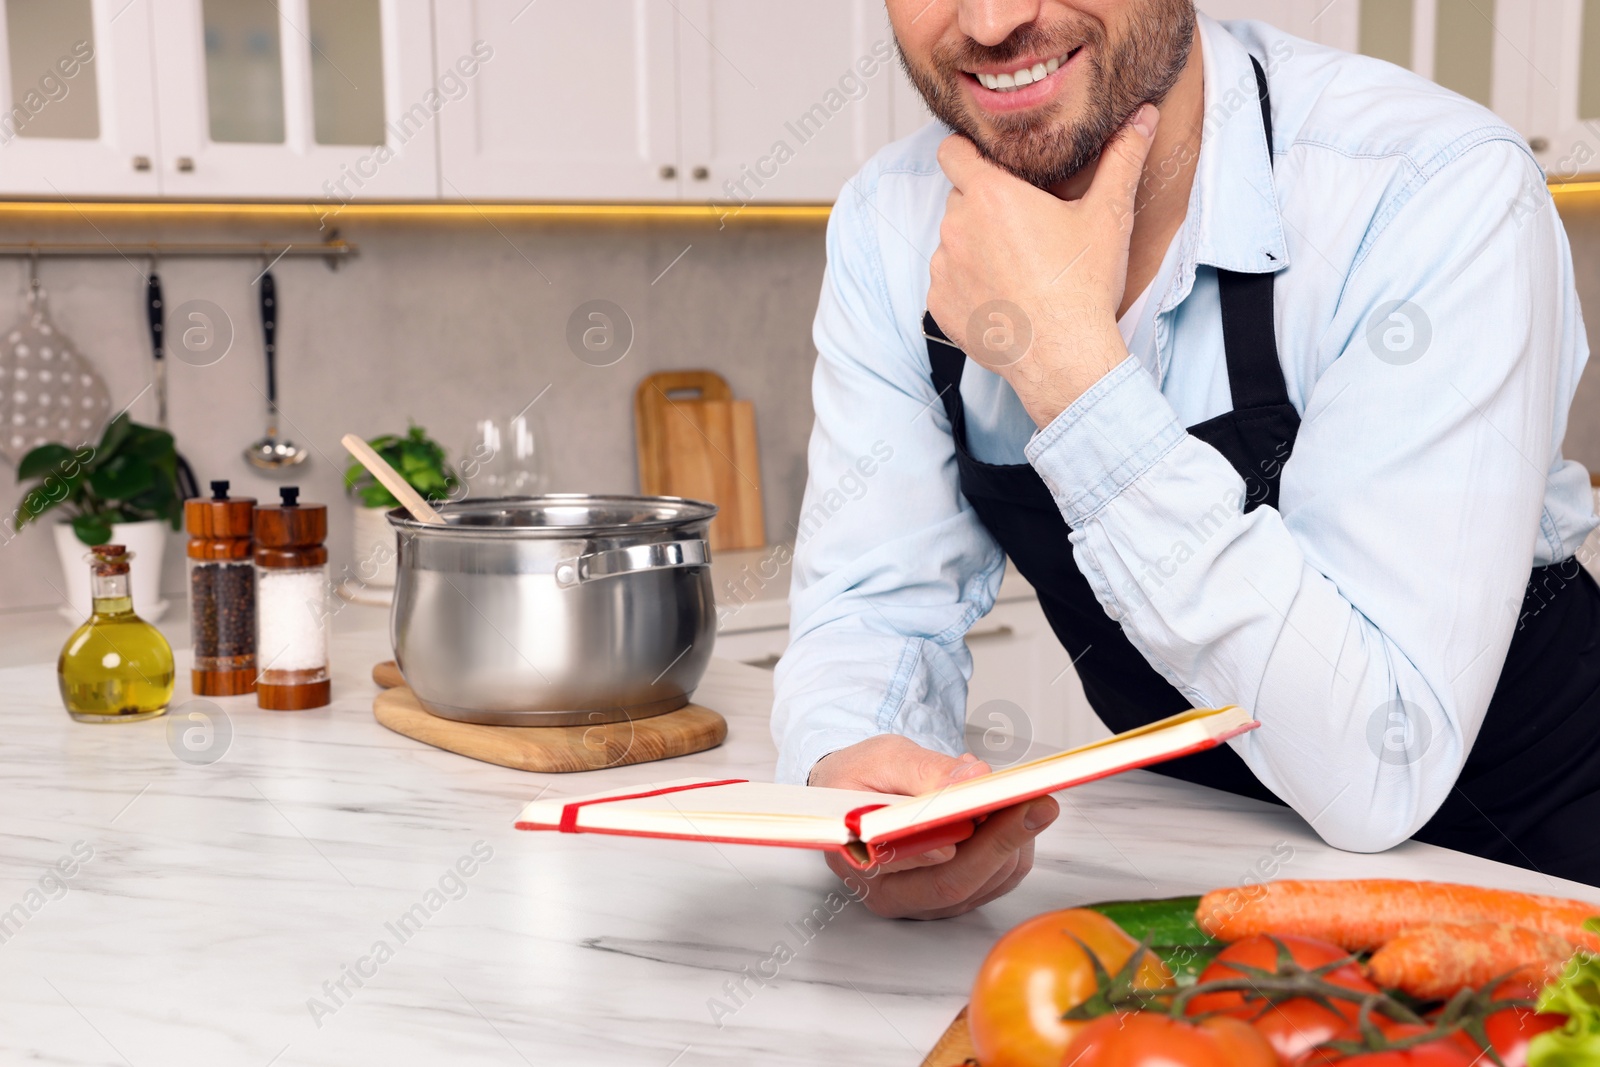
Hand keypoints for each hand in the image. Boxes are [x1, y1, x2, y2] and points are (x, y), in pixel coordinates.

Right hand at [809, 735, 1059, 919]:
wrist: (856, 794)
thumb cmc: (860, 778)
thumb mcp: (882, 759)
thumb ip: (924, 770)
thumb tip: (972, 779)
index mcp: (859, 861)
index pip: (901, 864)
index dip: (943, 845)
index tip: (977, 818)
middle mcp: (892, 893)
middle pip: (953, 883)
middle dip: (1001, 841)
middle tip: (1036, 803)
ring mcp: (926, 901)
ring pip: (985, 883)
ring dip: (1014, 839)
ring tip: (1021, 795)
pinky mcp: (957, 897)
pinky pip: (999, 879)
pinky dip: (1015, 843)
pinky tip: (1009, 810)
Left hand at [927, 104, 1159, 427]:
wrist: (1064, 357)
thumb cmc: (1083, 286)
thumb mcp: (1108, 216)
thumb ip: (1122, 159)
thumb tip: (1143, 117)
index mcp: (991, 195)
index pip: (952, 152)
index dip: (966, 152)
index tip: (985, 163)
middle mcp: (957, 227)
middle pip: (960, 199)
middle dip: (984, 206)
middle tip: (1023, 228)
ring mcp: (944, 268)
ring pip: (953, 242)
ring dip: (976, 247)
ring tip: (1017, 268)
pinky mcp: (939, 305)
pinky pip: (947, 283)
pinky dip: (967, 286)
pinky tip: (1002, 297)